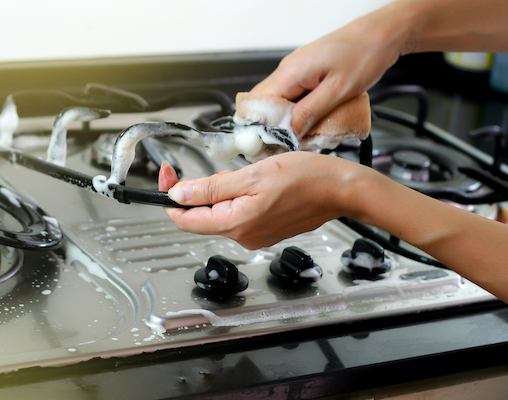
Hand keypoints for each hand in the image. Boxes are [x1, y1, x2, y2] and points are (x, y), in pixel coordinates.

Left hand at [158, 152, 373, 249]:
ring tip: (252, 175)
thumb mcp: (251, 176)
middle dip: (205, 189)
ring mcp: (256, 235)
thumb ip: (211, 188)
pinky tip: (260, 183)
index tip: (167, 175)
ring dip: (225, 191)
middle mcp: (244, 236)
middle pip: (203, 214)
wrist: (340, 189)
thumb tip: (178, 194)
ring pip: (222, 212)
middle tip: (226, 170)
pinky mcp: (266, 230)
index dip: (170, 196)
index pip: (185, 219)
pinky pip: (240, 213)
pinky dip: (240, 196)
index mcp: (236, 224)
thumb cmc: (305, 179)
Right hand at [251, 1, 413, 135]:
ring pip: (281, 103)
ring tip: (305, 136)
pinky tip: (314, 123)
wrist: (382, 35)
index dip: (263, 127)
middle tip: (292, 144)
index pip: (259, 104)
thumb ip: (311, 111)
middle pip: (267, 105)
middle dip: (276, 127)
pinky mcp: (308, 75)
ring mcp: (297, 72)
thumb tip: (290, 133)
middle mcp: (288, 70)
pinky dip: (301, 112)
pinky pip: (295, 97)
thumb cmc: (364, 55)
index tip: (274, 145)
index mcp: (290, 72)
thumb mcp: (338, 89)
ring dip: (290, 121)